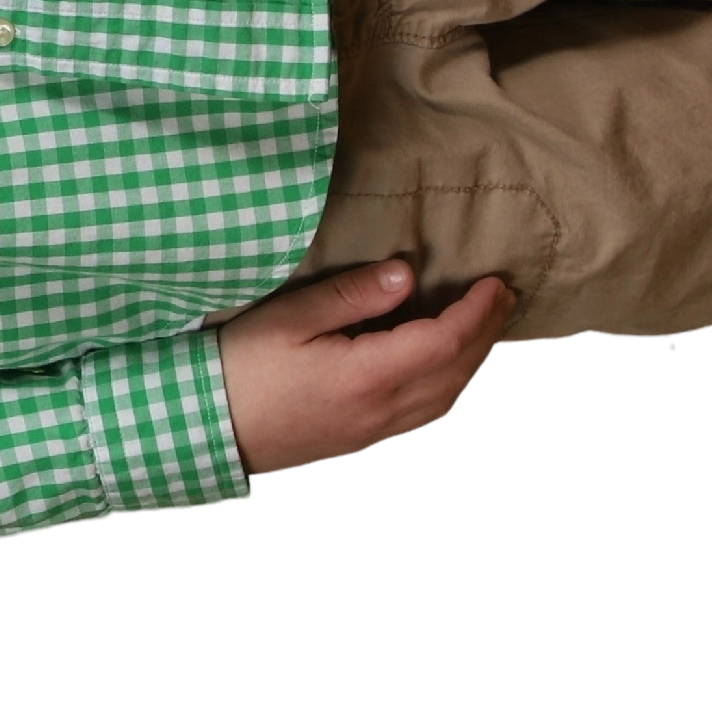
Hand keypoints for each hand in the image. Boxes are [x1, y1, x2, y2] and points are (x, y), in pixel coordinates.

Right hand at [216, 258, 517, 477]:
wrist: (207, 428)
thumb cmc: (240, 368)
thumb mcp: (290, 317)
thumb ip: (352, 294)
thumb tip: (407, 274)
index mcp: (368, 375)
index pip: (446, 339)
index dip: (477, 310)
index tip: (494, 282)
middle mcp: (382, 409)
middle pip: (456, 369)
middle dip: (487, 331)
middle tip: (503, 296)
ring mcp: (375, 429)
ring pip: (447, 395)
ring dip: (474, 358)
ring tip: (485, 325)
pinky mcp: (363, 438)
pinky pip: (426, 411)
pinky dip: (450, 383)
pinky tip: (448, 366)